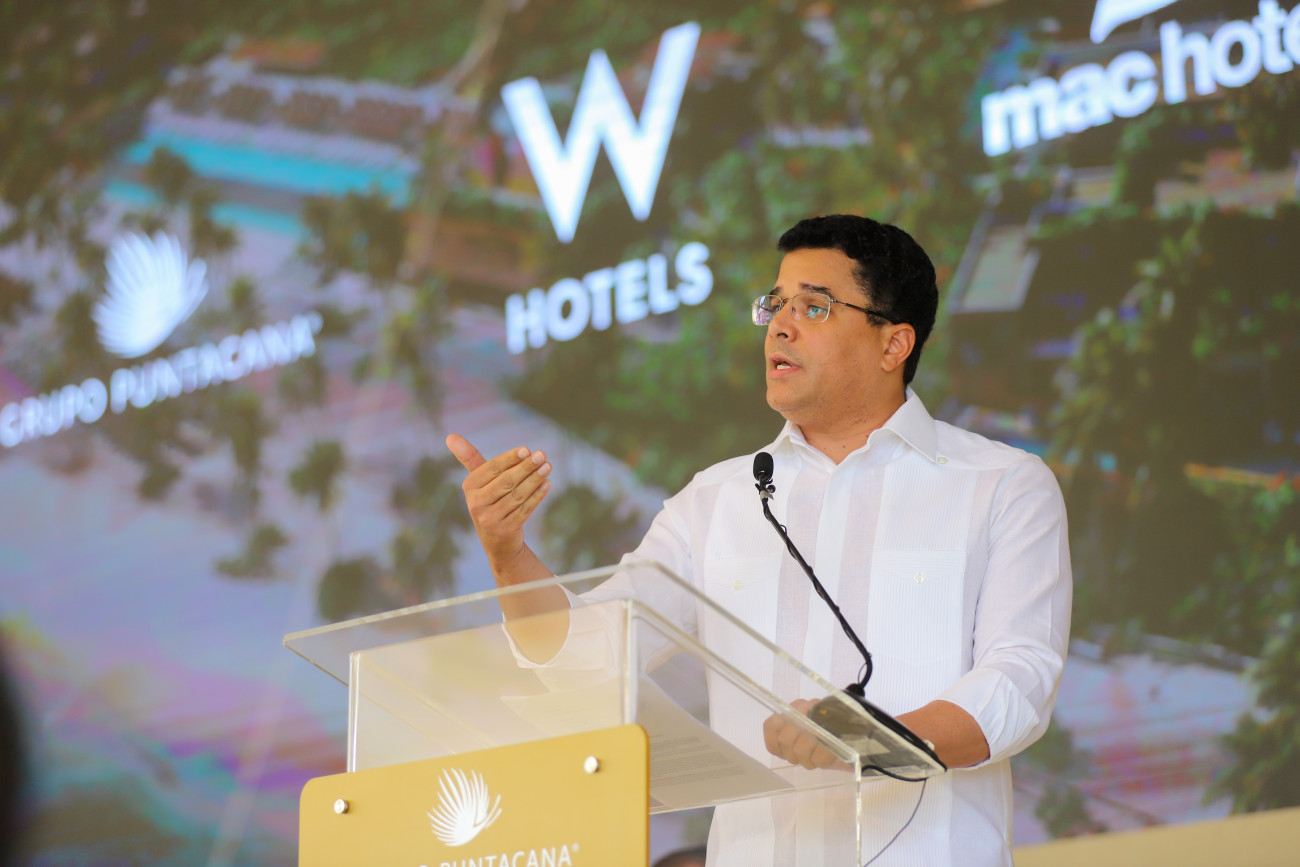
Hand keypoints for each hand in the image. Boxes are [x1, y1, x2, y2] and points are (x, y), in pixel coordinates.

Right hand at [446, 434, 551, 568]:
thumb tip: (450, 436)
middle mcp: (476, 503)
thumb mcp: (479, 481)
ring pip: (517, 495)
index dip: (510, 458)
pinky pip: (524, 509)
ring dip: (535, 479)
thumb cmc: (490, 500)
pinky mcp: (505, 530)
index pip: (492, 468)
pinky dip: (537, 496)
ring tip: (548, 467)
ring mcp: (490, 519)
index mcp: (470, 486)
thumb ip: (469, 458)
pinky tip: (547, 484)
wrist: (497, 541)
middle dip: (526, 467)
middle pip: (506, 481)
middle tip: (542, 455)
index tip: (527, 449)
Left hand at [763, 698, 844, 769]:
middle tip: (803, 758)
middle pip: (786, 741)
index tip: (781, 753)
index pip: (772, 725)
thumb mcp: (806, 732)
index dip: (773, 743)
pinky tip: (829, 756)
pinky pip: (820, 757)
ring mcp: (822, 720)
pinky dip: (823, 762)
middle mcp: (807, 709)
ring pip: (801, 751)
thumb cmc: (828, 734)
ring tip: (817, 757)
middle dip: (793, 756)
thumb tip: (778, 749)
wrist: (862, 733)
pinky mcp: (837, 733)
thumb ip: (790, 736)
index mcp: (797, 707)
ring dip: (809, 761)